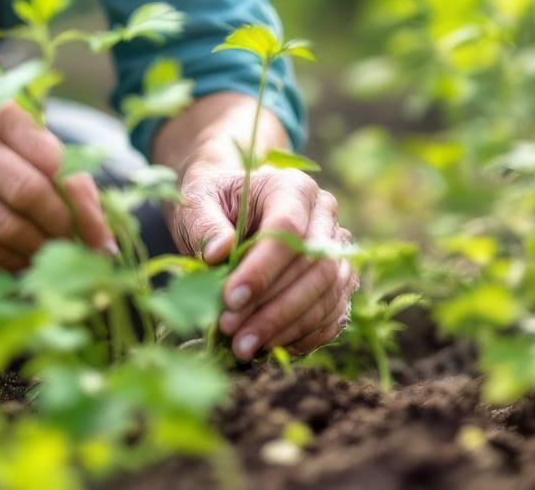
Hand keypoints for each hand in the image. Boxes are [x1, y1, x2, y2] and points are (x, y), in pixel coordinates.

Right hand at [0, 64, 114, 270]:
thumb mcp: (10, 107)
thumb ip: (52, 152)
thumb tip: (94, 217)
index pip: (51, 167)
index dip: (84, 208)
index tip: (102, 236)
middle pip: (26, 205)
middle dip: (62, 234)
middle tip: (80, 248)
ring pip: (1, 238)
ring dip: (36, 255)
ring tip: (53, 255)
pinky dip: (3, 264)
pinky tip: (18, 257)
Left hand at [169, 160, 355, 358]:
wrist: (227, 207)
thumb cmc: (212, 200)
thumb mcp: (196, 202)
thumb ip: (205, 224)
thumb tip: (219, 252)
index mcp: (292, 187)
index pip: (288, 230)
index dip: (262, 269)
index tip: (229, 299)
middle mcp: (324, 216)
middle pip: (314, 268)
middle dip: (273, 307)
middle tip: (232, 332)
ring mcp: (337, 251)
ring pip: (327, 296)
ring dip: (285, 327)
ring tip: (243, 347)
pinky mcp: (338, 282)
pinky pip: (332, 315)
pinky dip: (302, 336)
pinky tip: (268, 346)